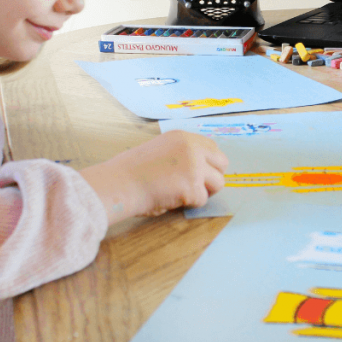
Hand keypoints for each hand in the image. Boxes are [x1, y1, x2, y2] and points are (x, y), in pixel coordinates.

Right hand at [80, 130, 227, 225]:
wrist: (119, 183)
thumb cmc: (132, 171)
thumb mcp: (160, 149)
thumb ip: (181, 154)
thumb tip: (201, 167)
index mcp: (183, 137)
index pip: (213, 147)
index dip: (210, 163)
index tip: (202, 173)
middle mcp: (192, 148)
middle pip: (222, 163)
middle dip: (213, 177)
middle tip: (197, 186)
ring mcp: (194, 167)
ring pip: (218, 183)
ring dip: (204, 192)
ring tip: (183, 194)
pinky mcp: (192, 187)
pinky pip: (202, 200)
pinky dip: (189, 204)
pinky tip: (171, 199)